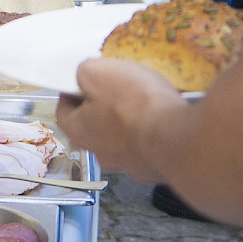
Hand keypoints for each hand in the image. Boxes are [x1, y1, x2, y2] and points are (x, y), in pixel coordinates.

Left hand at [56, 55, 184, 183]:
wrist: (178, 138)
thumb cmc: (133, 105)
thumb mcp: (97, 72)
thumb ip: (83, 72)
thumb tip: (85, 74)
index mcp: (80, 133)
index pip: (64, 113)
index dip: (71, 93)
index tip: (81, 80)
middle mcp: (101, 154)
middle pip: (94, 126)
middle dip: (103, 106)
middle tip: (117, 87)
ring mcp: (130, 165)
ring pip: (123, 138)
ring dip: (130, 122)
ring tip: (145, 100)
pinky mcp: (156, 169)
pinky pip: (150, 146)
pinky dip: (154, 133)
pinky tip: (164, 118)